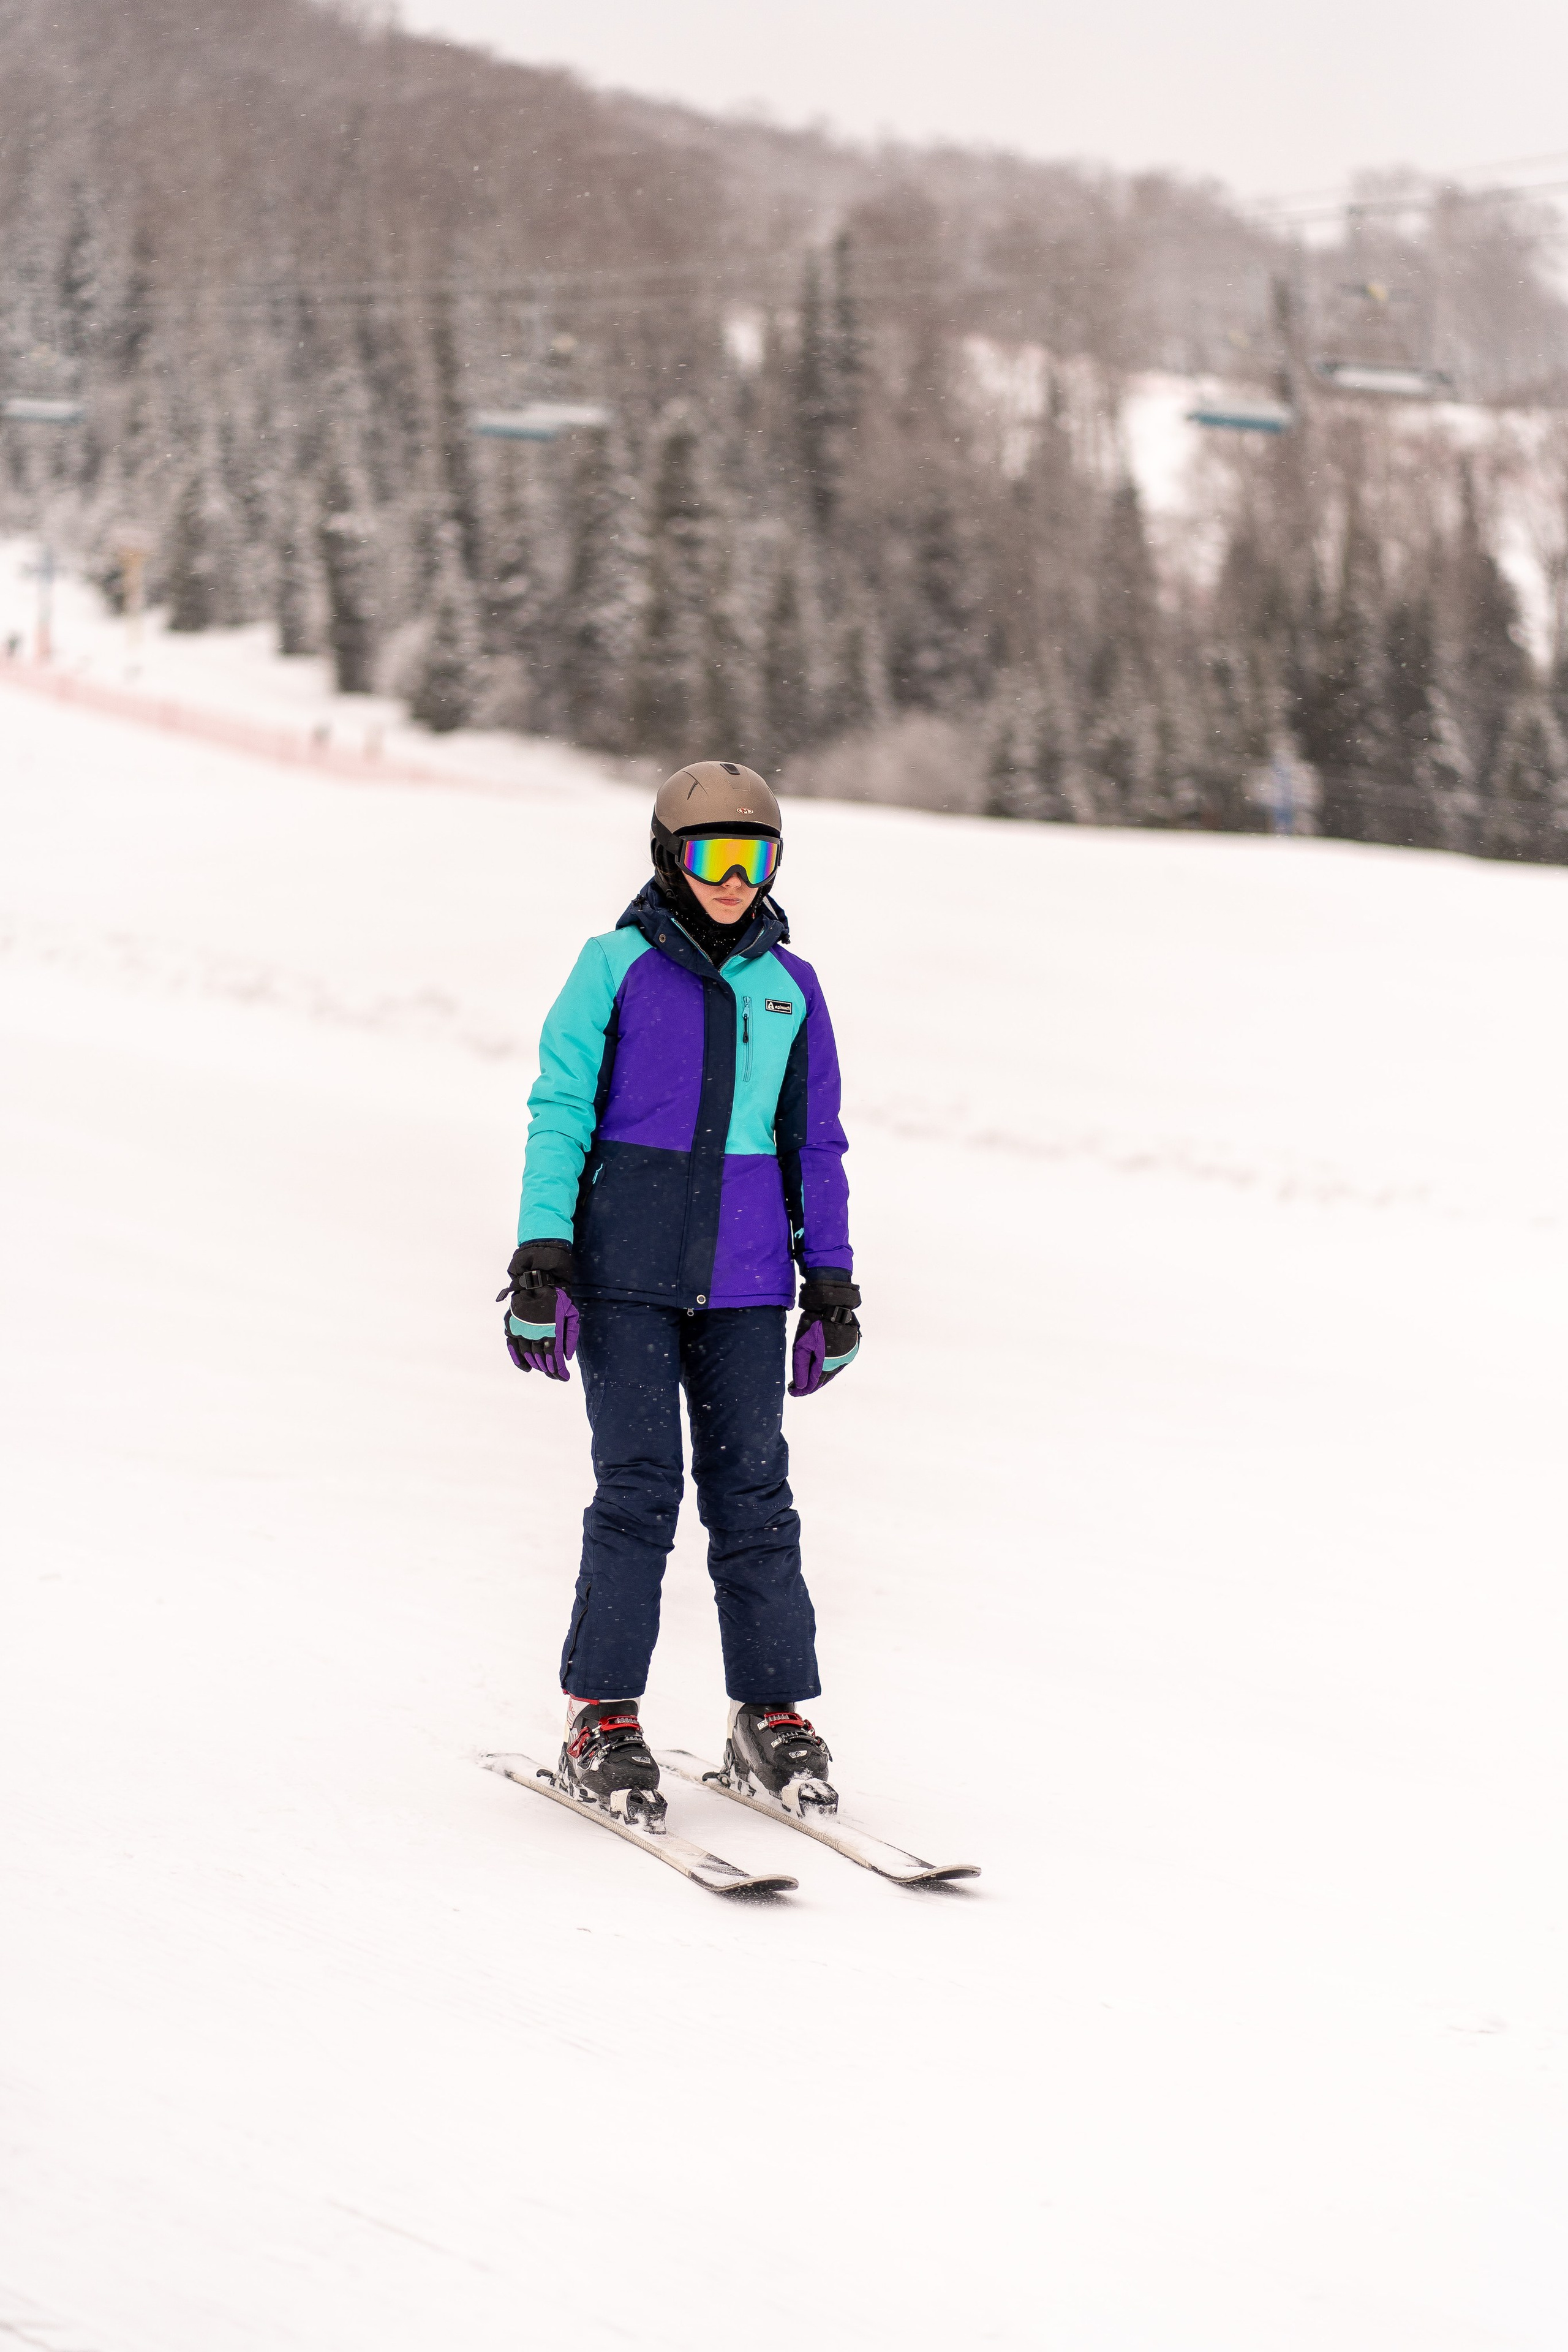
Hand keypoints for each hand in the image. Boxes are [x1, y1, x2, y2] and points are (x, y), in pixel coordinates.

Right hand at [498, 1241, 579, 1379]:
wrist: (539, 1276)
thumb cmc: (559, 1295)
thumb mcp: (571, 1313)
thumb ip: (569, 1335)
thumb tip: (565, 1356)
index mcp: (550, 1329)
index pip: (553, 1358)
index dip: (558, 1371)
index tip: (564, 1377)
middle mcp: (534, 1331)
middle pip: (540, 1359)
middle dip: (550, 1370)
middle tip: (556, 1375)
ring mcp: (521, 1328)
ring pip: (527, 1354)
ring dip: (537, 1365)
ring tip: (544, 1370)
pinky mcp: (512, 1324)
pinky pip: (512, 1345)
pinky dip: (517, 1358)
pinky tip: (525, 1367)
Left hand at [788, 1273, 860, 1396]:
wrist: (832, 1304)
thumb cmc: (812, 1324)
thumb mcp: (801, 1346)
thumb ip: (800, 1368)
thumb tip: (800, 1387)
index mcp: (826, 1363)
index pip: (813, 1383)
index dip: (802, 1390)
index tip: (792, 1392)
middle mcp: (840, 1363)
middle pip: (823, 1380)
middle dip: (810, 1384)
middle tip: (797, 1388)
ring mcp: (847, 1356)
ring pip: (831, 1372)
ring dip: (820, 1376)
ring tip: (808, 1379)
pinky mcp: (851, 1348)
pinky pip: (838, 1363)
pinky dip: (829, 1367)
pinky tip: (822, 1367)